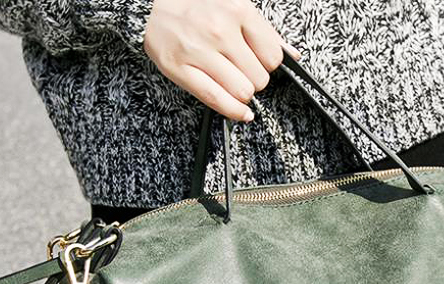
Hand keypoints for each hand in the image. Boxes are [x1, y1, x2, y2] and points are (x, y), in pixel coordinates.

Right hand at [143, 0, 301, 121]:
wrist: (150, 3)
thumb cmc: (196, 5)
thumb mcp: (233, 6)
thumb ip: (264, 31)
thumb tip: (293, 54)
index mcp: (237, 10)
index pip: (273, 56)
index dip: (268, 65)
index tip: (258, 64)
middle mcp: (219, 30)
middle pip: (259, 78)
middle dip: (255, 80)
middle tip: (242, 73)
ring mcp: (199, 50)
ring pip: (243, 92)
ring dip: (242, 94)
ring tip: (232, 83)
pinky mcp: (180, 68)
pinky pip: (216, 100)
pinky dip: (234, 111)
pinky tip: (241, 112)